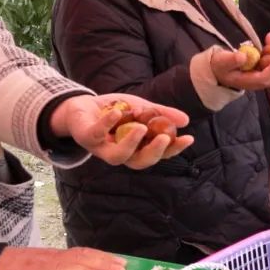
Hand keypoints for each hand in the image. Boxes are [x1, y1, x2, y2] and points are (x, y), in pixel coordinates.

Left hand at [49, 94, 193, 169]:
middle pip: (139, 162)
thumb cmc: (114, 112)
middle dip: (154, 152)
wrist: (81, 107)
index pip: (158, 154)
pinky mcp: (86, 137)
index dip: (173, 149)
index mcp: (135, 149)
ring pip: (118, 157)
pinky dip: (107, 123)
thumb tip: (186, 120)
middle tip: (164, 138)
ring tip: (141, 128)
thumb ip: (161, 114)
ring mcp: (102, 148)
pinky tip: (118, 113)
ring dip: (131, 144)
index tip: (188, 138)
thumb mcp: (141, 108)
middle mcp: (120, 153)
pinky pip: (97, 133)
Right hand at [211, 34, 269, 90]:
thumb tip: (244, 56)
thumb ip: (232, 60)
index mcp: (249, 81)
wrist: (219, 68)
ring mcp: (263, 74)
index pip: (265, 78)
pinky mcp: (264, 67)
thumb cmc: (220, 66)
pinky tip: (269, 38)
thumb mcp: (222, 62)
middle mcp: (259, 81)